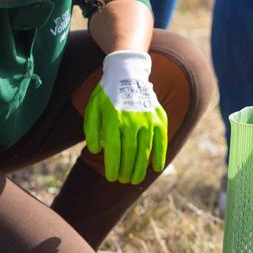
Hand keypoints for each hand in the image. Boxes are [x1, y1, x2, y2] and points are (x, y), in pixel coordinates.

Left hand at [84, 50, 168, 183]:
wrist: (128, 73)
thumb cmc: (106, 93)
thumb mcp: (92, 107)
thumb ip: (91, 129)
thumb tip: (96, 150)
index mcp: (113, 120)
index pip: (113, 150)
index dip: (112, 166)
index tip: (111, 177)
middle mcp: (132, 121)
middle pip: (129, 153)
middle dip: (125, 170)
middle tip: (122, 180)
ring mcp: (147, 120)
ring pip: (144, 150)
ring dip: (140, 168)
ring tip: (135, 180)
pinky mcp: (158, 118)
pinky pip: (161, 140)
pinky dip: (160, 155)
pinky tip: (156, 167)